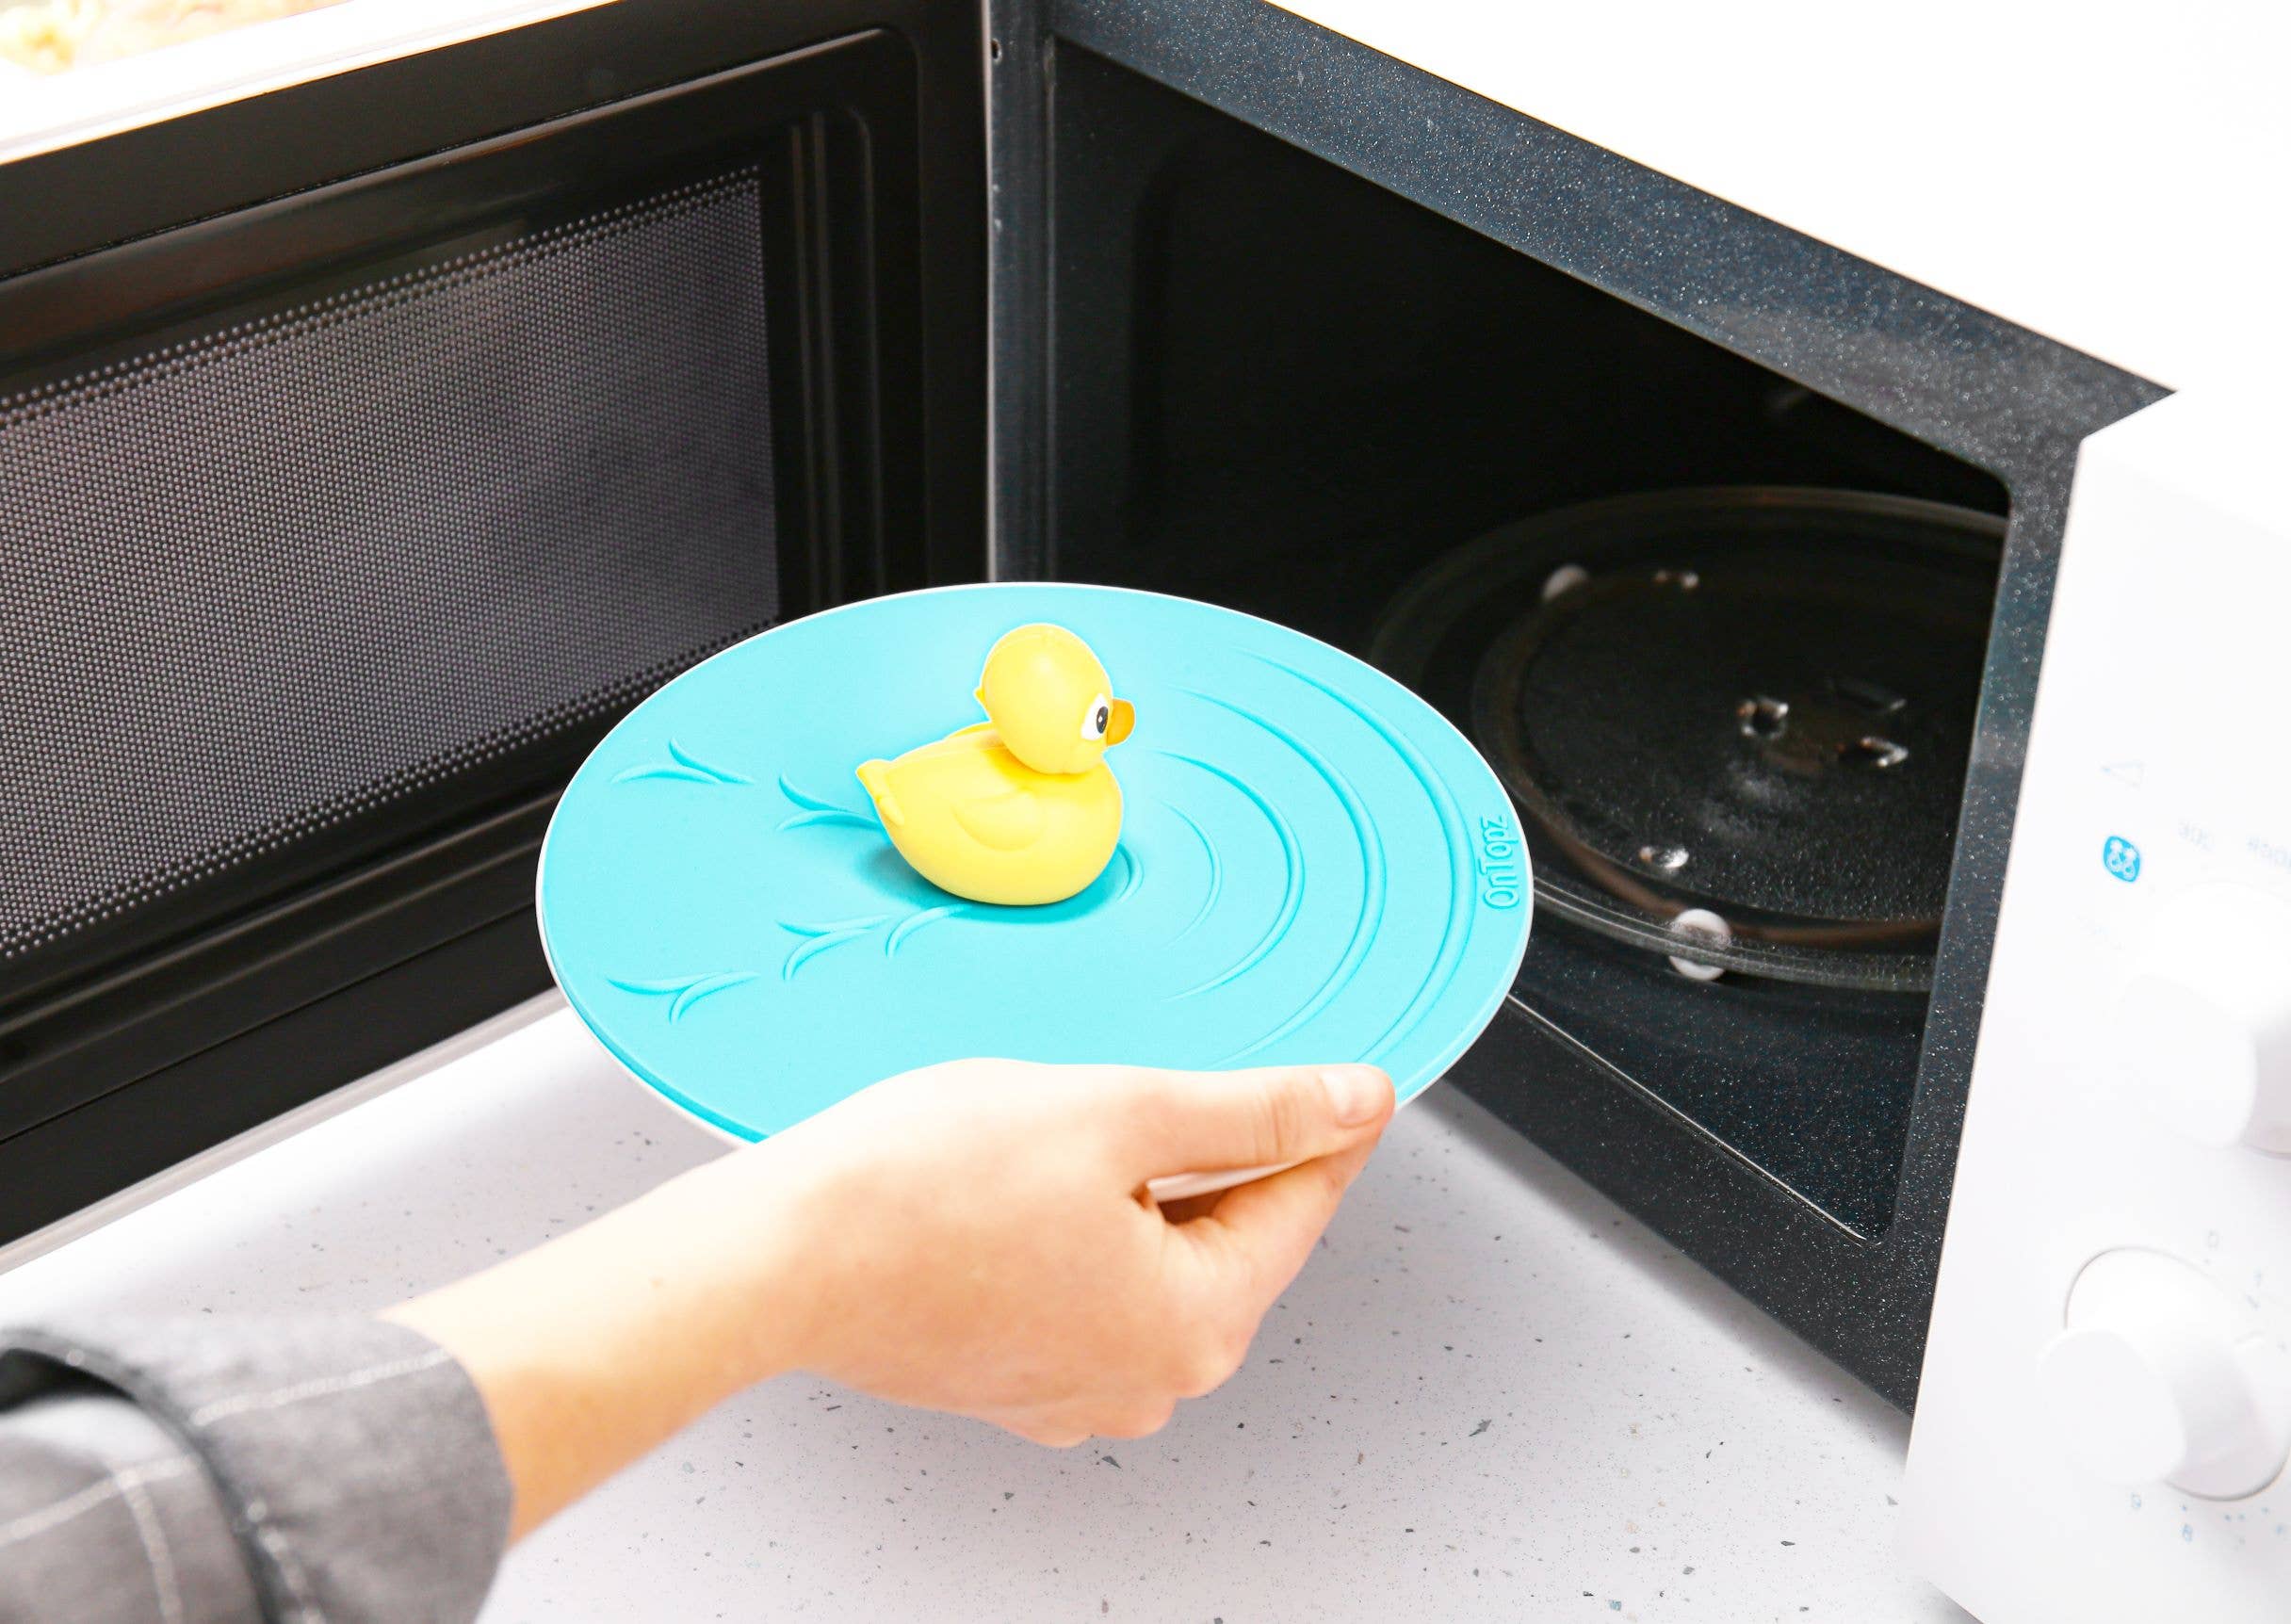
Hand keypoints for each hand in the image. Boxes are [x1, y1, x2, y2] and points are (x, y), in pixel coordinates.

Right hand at [390, 1057, 1393, 1537]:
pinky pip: (1081, 1287)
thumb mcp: (1117, 1112)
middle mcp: (1143, 1379)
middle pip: (1226, 1238)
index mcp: (1193, 1325)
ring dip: (1137, 1188)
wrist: (776, 1257)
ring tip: (1074, 1122)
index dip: (1325, 1125)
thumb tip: (1353, 1102)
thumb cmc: (920, 1189)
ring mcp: (1072, 1389)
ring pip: (1147, 1259)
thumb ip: (1252, 1110)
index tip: (1346, 1082)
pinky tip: (1027, 1176)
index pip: (1301, 1205)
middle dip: (1213, 1154)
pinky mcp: (1009, 1375)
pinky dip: (1077, 1227)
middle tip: (1169, 1077)